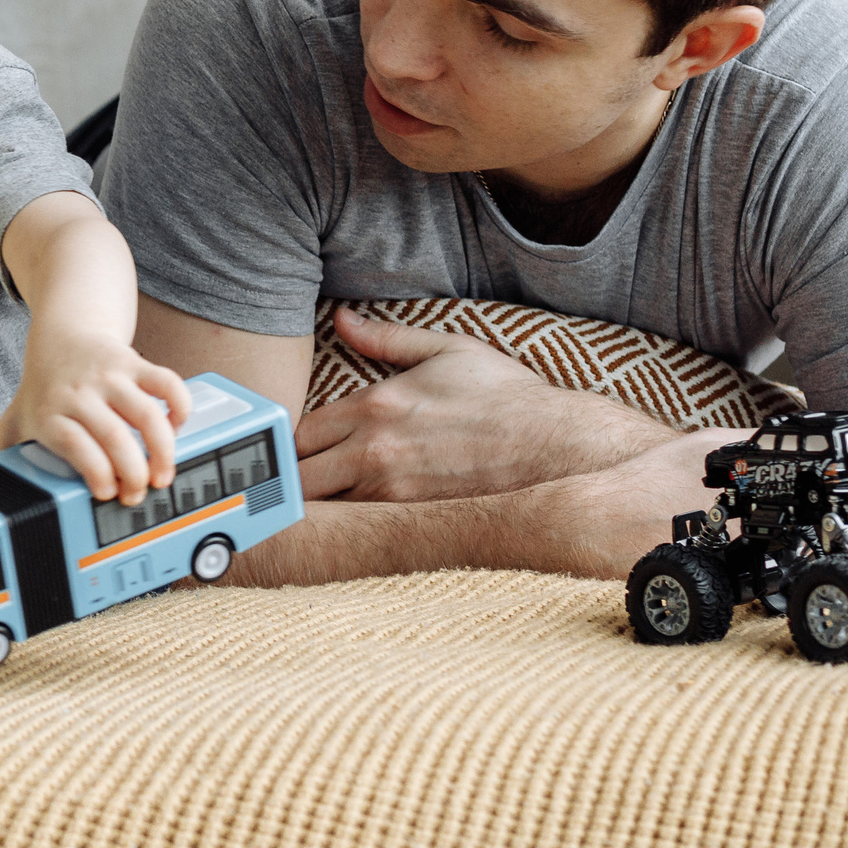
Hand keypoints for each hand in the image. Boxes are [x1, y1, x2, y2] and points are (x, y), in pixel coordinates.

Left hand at [0, 331, 191, 503]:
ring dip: (162, 449)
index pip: (74, 444)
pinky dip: (179, 406)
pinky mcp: (134, 362)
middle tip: (139, 493)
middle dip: (134, 473)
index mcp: (49, 413)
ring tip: (163, 473)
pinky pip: (166, 381)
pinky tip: (177, 427)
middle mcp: (79, 393)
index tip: (106, 494)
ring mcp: (109, 376)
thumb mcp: (17, 418)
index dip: (95, 472)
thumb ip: (7, 454)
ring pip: (146, 414)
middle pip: (113, 436)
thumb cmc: (43, 388)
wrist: (62, 335)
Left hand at [295, 306, 674, 501]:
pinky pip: (363, 530)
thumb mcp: (446, 350)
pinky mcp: (416, 520)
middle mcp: (374, 452)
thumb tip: (342, 318)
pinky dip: (352, 527)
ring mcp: (393, 492)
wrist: (556, 445)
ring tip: (318, 505)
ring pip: (326, 511)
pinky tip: (354, 524)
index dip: (292, 443)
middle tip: (292, 484)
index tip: (295, 448)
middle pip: (299, 479)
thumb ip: (386, 338)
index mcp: (374, 407)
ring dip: (319, 507)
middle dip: (292, 481)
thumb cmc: (505, 395)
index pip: (299, 433)